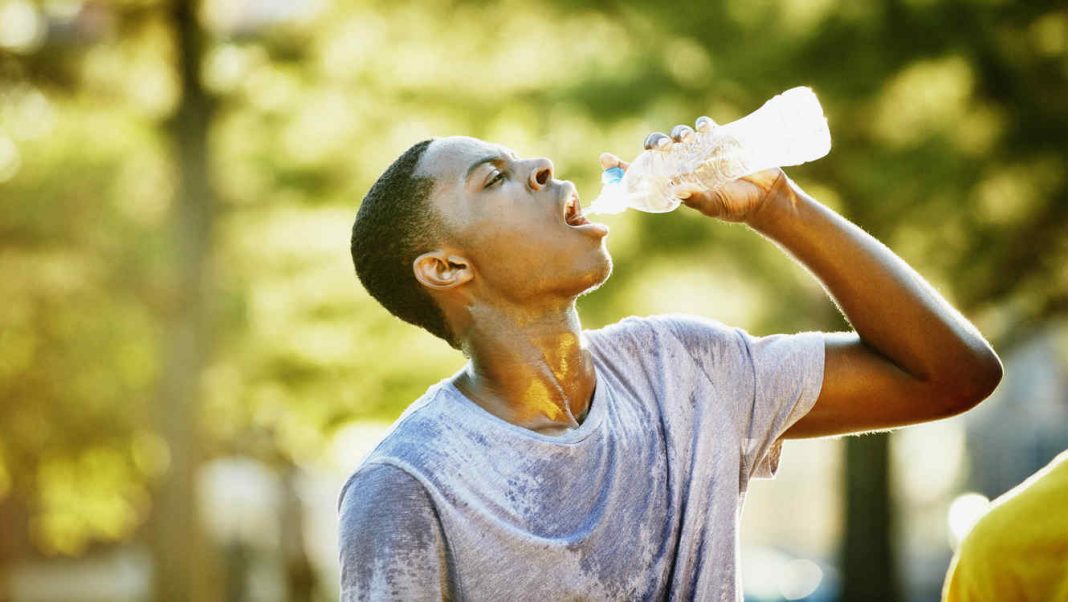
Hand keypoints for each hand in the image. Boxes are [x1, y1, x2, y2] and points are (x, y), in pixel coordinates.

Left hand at [601, 123, 791, 224]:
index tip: (604, 158)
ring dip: (676, 134)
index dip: (622, 165)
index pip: (642, 172)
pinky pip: (704, 127)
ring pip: (677, 136)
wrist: (767, 197)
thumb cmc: (737, 206)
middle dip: (653, 144)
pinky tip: (704, 129)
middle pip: (657, 149)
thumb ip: (697, 199)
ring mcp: (700, 151)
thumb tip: (679, 189)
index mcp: (674, 183)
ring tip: (685, 140)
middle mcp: (683, 165)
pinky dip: (701, 125)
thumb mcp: (715, 206)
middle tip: (660, 147)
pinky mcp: (719, 140)